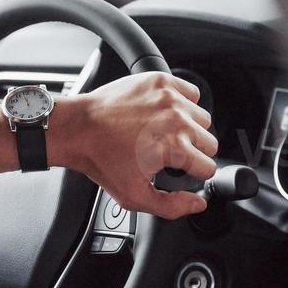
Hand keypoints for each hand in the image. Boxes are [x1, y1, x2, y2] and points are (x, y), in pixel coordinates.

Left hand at [45, 72, 218, 218]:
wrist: (78, 128)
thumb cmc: (101, 160)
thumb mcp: (133, 195)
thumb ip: (171, 207)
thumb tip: (197, 203)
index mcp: (173, 147)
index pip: (208, 166)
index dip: (194, 173)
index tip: (179, 170)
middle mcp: (176, 120)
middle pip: (209, 142)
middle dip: (193, 151)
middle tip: (169, 152)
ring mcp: (169, 97)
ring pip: (202, 117)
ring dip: (190, 127)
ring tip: (165, 132)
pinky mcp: (160, 81)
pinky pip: (191, 92)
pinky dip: (183, 103)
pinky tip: (165, 113)